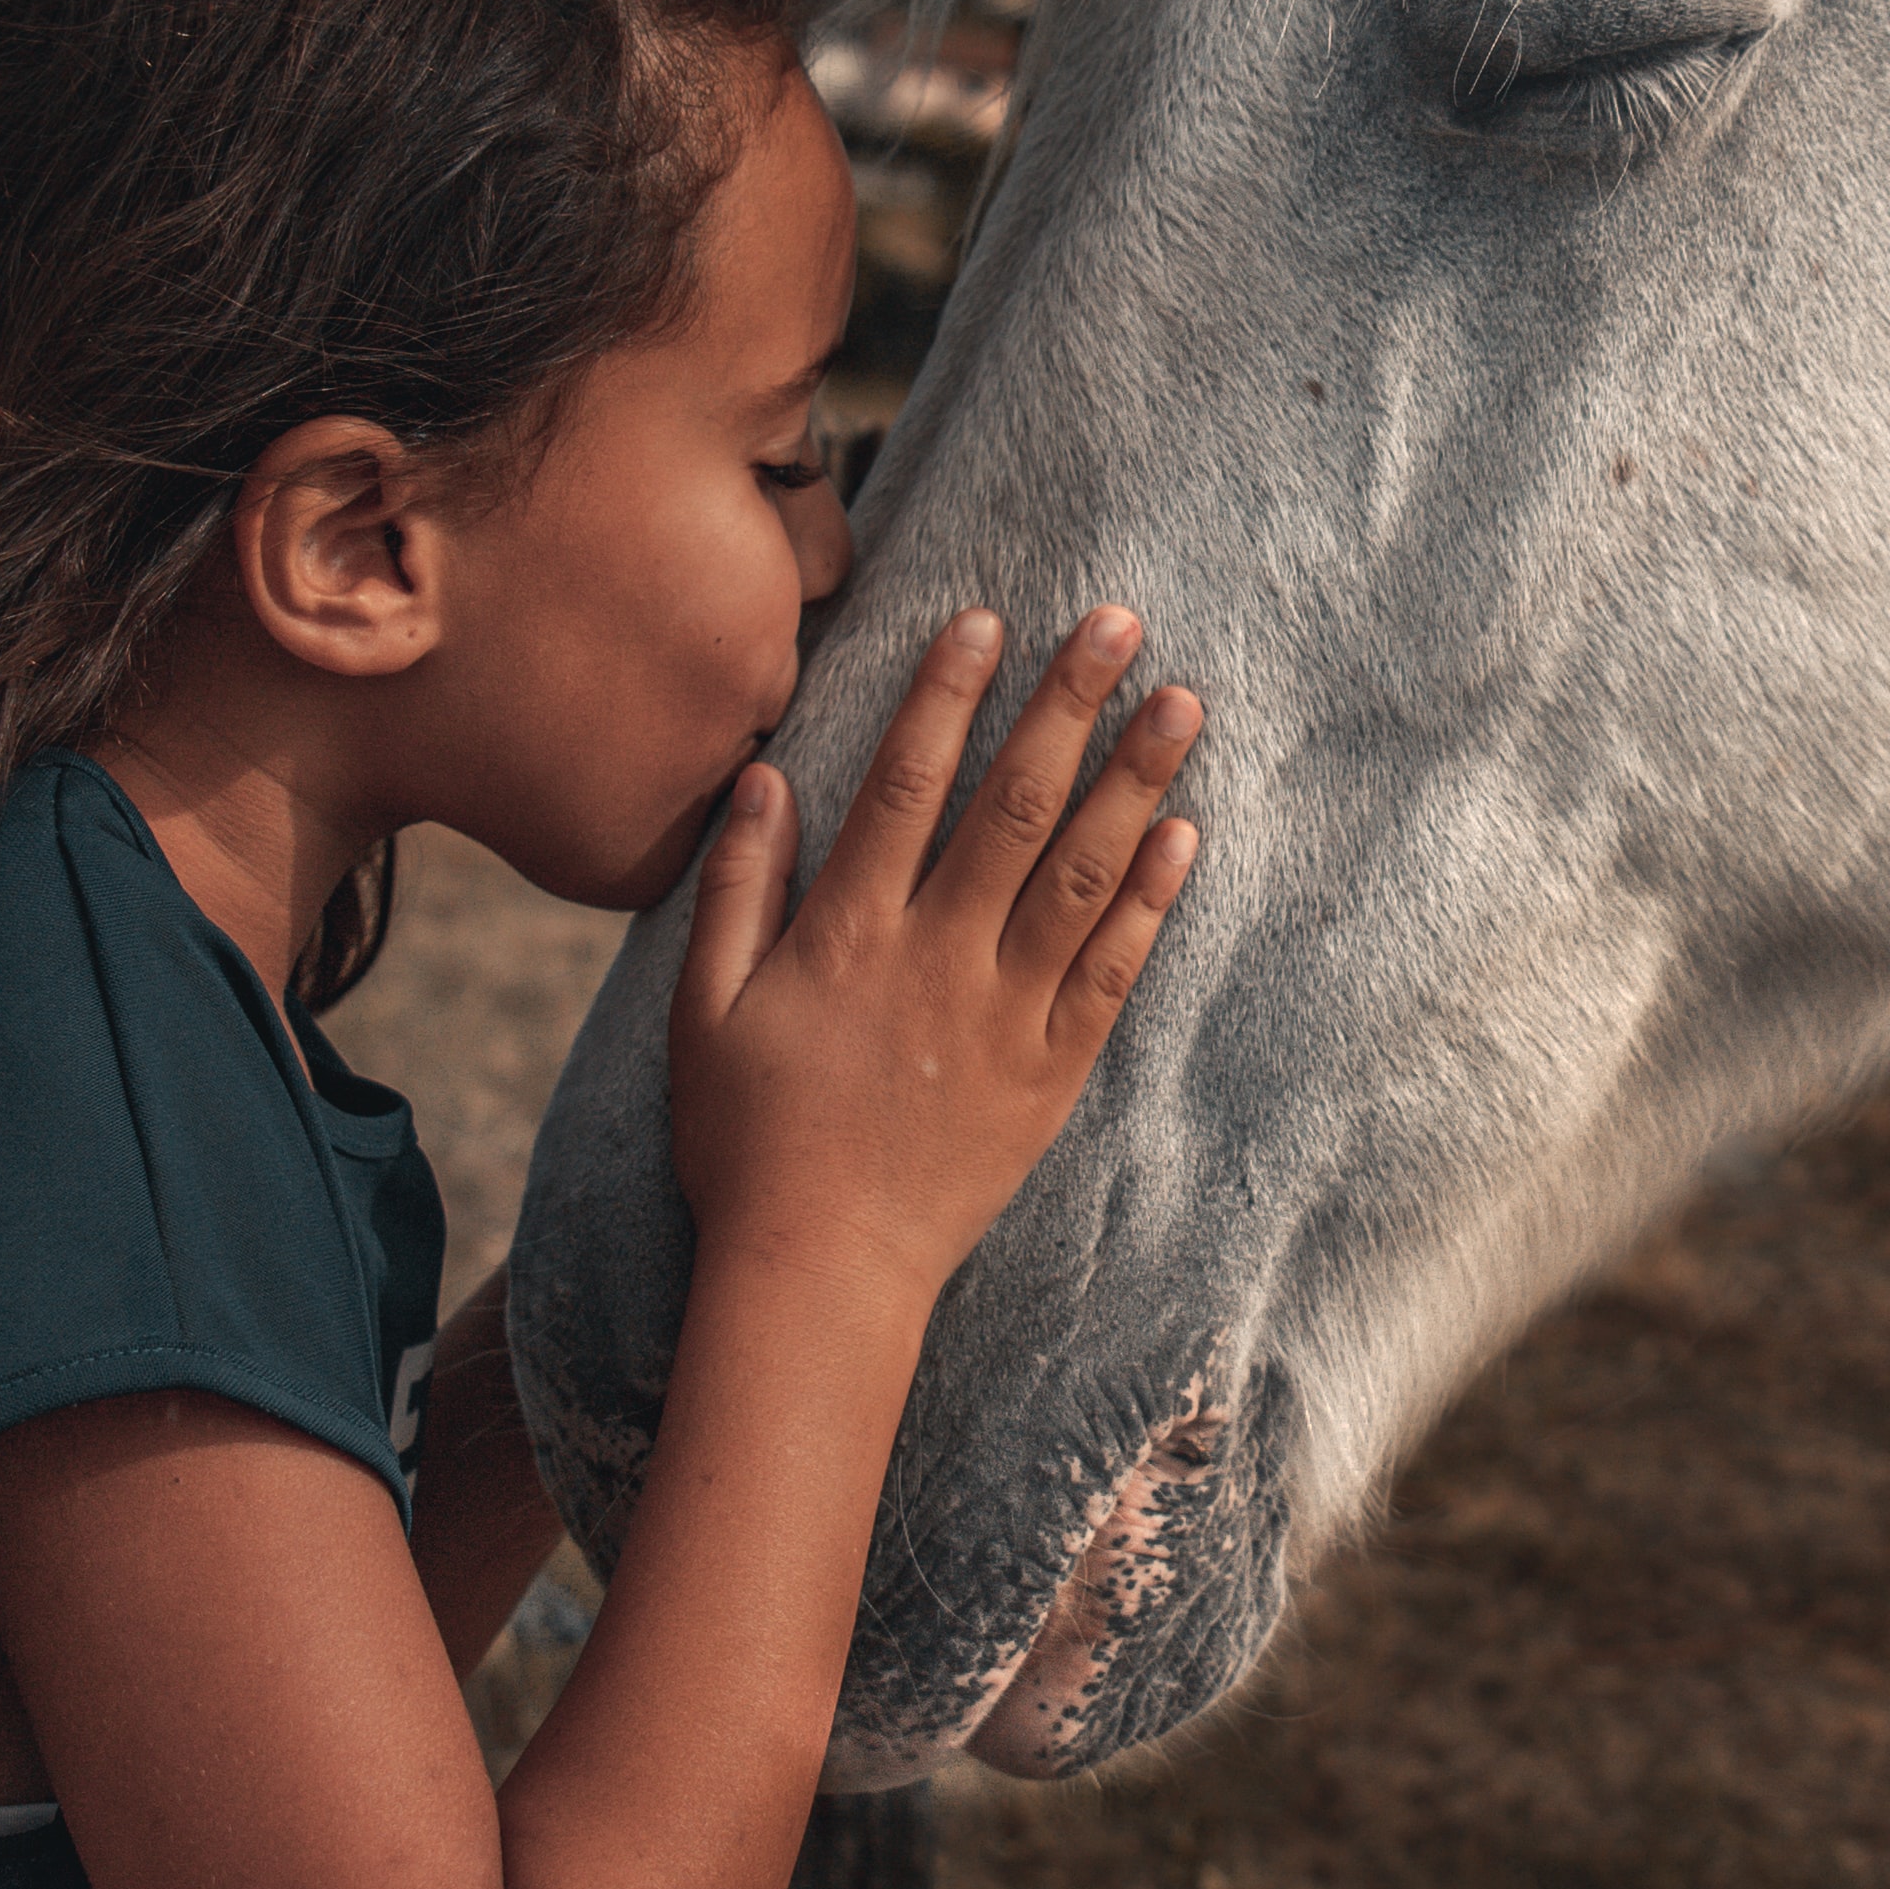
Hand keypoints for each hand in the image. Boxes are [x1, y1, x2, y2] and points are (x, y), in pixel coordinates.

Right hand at [665, 604, 1199, 1295]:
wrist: (819, 1270)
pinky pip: (1111, 973)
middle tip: (1119, 622)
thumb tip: (764, 779)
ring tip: (1181, 704)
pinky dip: (1151, 902)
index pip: (905, 784)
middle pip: (1014, 807)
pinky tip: (1185, 835)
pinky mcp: (1049, 1075)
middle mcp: (936, 961)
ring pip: (1081, 877)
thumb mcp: (704, 1009)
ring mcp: (1003, 1018)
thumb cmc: (746, 1140)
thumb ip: (737, 889)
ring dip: (1136, 782)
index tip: (987, 618)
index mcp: (848, 935)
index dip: (948, 695)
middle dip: (1068, 705)